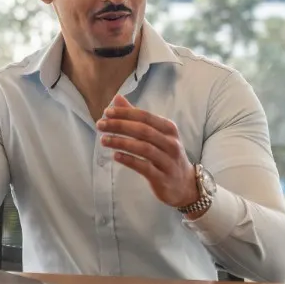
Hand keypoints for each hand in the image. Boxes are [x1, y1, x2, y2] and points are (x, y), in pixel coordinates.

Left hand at [97, 95, 199, 209]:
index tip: (107, 112)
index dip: (125, 113)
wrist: (184, 184)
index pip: (145, 116)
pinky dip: (129, 160)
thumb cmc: (166, 154)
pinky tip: (115, 156)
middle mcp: (171, 143)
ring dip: (121, 142)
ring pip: (144, 148)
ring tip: (103, 140)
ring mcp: (168, 161)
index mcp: (169, 129)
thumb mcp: (156, 134)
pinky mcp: (162, 178)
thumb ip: (136, 117)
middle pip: (143, 130)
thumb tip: (117, 98)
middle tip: (100, 125)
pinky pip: (145, 167)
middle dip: (120, 126)